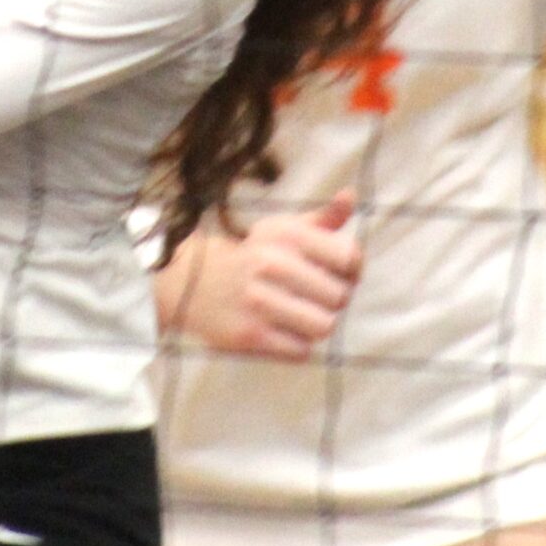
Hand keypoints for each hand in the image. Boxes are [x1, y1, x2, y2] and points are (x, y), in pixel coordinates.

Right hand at [155, 190, 362, 362]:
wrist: (194, 283)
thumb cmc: (254, 256)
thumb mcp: (283, 230)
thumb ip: (323, 218)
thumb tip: (350, 195)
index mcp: (286, 235)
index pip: (349, 257)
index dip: (351, 270)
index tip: (335, 273)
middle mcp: (272, 263)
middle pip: (340, 297)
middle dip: (331, 301)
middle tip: (311, 297)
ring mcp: (259, 300)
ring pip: (323, 326)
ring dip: (316, 325)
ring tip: (298, 315)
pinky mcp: (250, 334)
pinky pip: (301, 350)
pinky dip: (296, 345)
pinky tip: (280, 330)